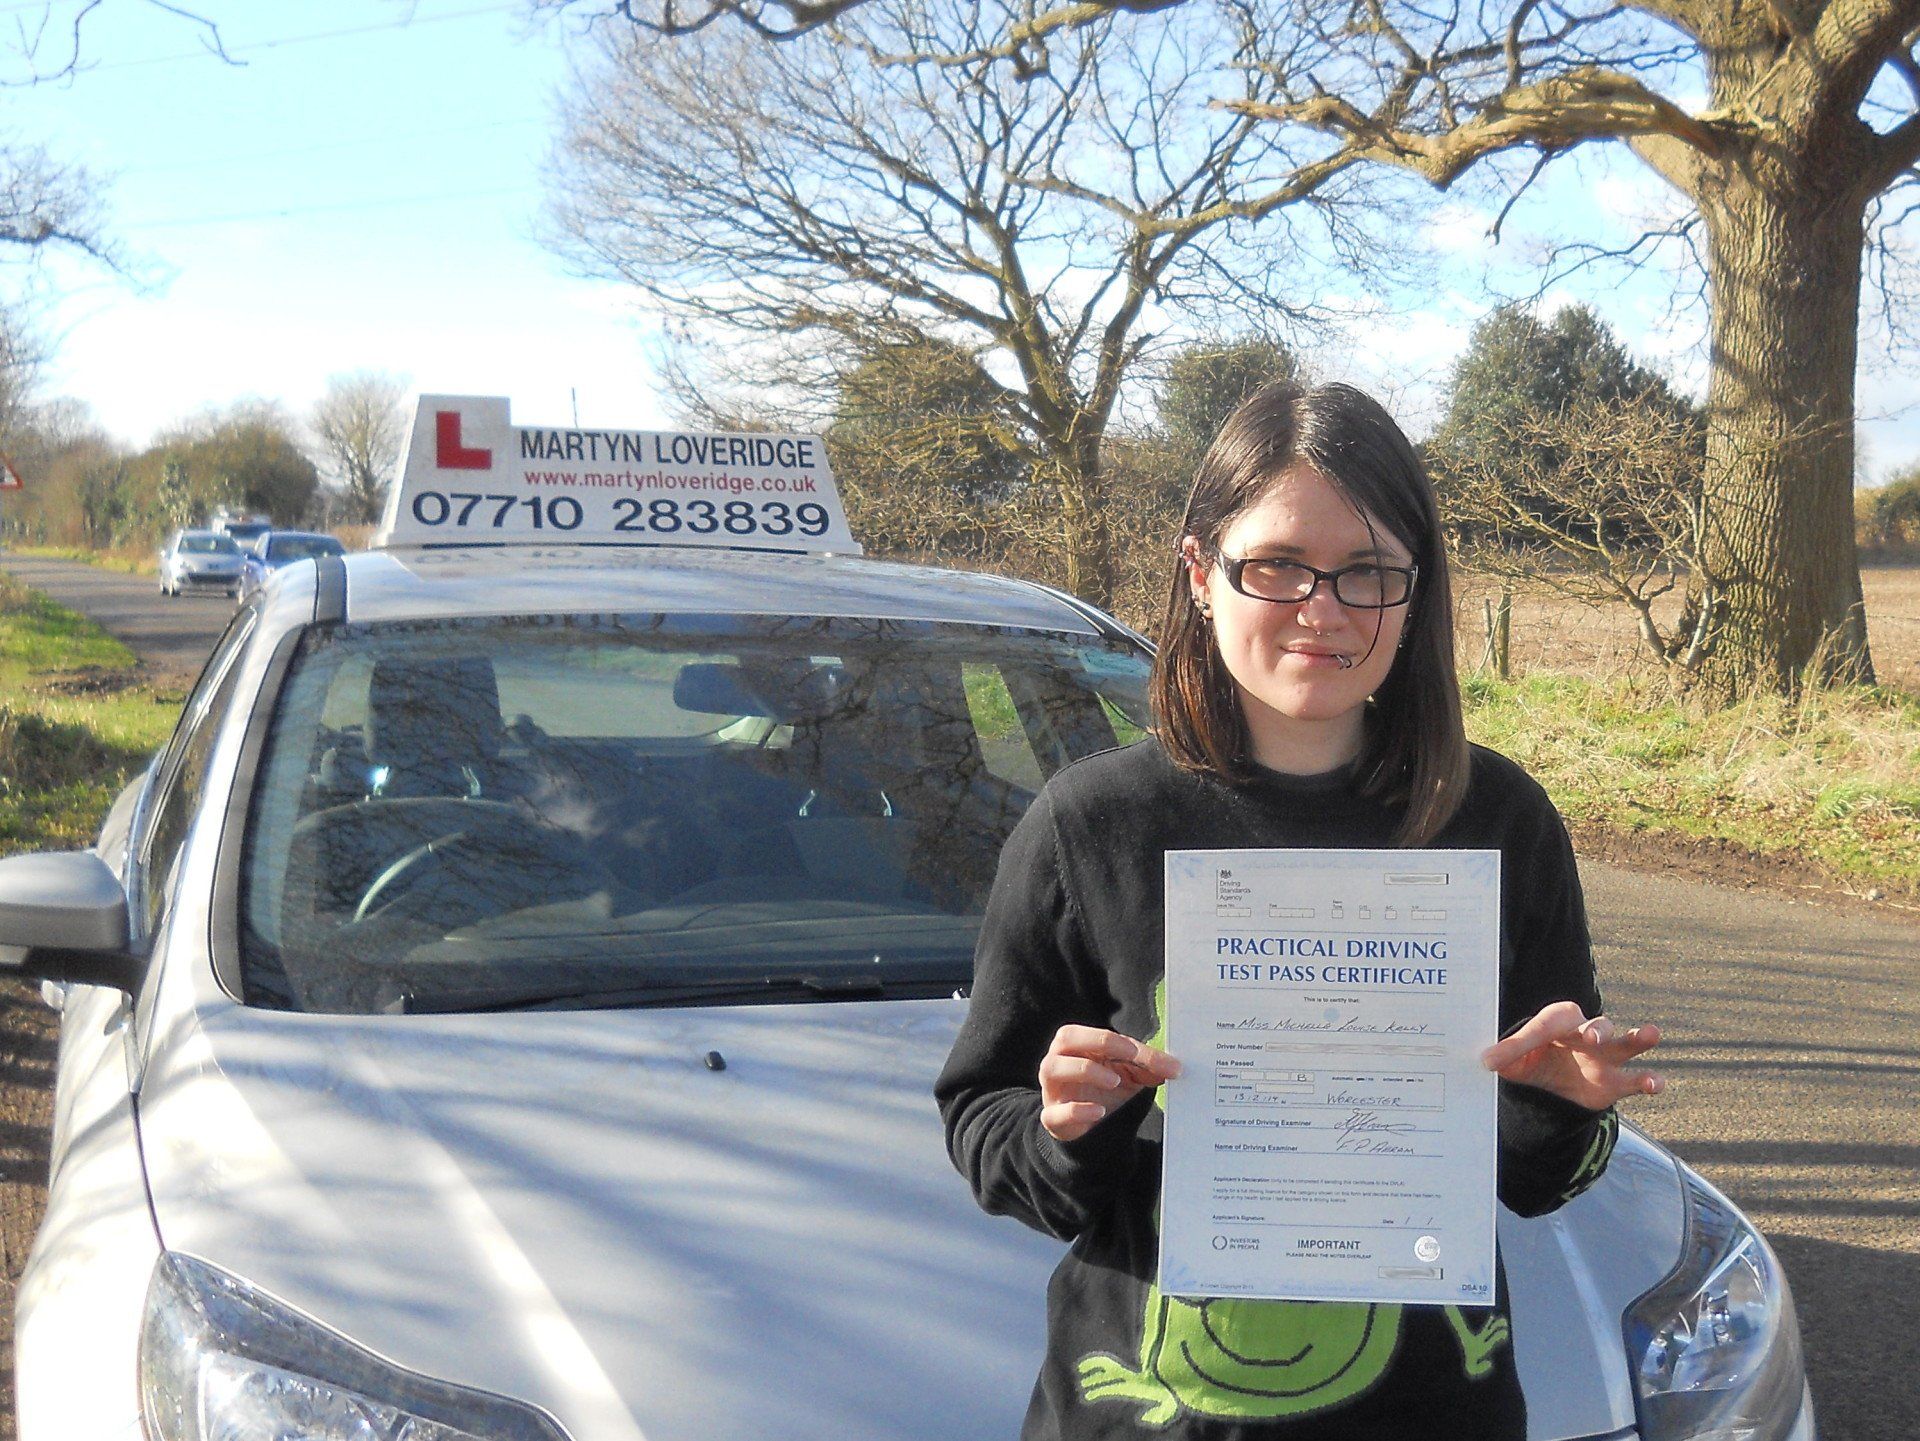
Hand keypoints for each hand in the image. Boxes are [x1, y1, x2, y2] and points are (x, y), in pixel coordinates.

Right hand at [1039, 1025, 1181, 1141]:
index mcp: (1078, 1044)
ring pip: (1052, 1068)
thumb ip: (1149, 1066)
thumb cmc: (1107, 1091)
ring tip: (1114, 1082)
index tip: (1140, 1053)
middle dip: (1096, 1041)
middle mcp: (1059, 1060)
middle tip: (1127, 1055)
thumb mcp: (1130, 1074)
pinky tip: (1098, 1111)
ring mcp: (1052, 1089)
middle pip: (1065, 1038)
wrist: (1094, 1131)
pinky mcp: (1052, 1118)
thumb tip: (1175, 1067)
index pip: (1094, 1034)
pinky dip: (1076, 1110)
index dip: (1118, 1041)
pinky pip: (1053, 1112)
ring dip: (1085, 1070)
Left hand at [1481, 1001, 1664, 1110]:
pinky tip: (1656, 1083)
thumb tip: (1486, 1060)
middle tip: (1592, 1038)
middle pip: (1595, 1026)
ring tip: (1651, 1034)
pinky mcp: (1617, 1081)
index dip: (1528, 1038)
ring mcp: (1605, 1056)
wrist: (1552, 1084)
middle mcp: (1586, 1033)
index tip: (1516, 1047)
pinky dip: (1648, 1080)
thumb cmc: (1534, 1059)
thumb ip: (1506, 1056)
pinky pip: (1635, 1079)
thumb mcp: (1515, 1059)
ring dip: (1637, 1039)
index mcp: (1557, 1022)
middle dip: (1595, 1030)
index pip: (1546, 1025)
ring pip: (1624, 1043)